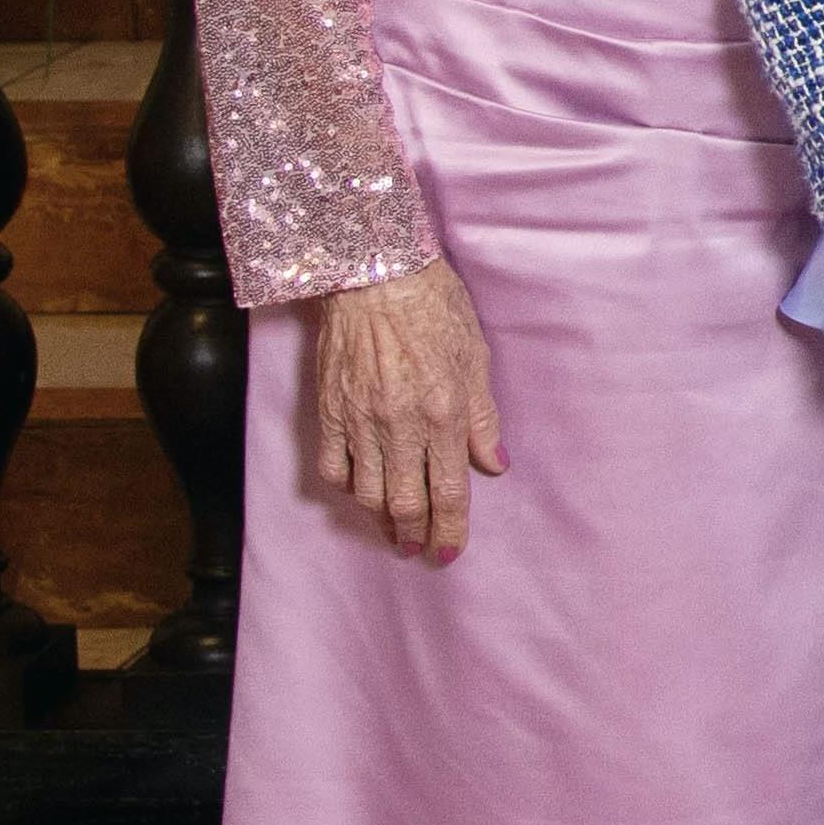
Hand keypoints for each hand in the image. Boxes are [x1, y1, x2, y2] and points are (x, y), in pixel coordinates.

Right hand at [315, 257, 504, 562]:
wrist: (374, 272)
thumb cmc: (433, 306)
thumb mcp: (475, 356)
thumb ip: (483, 418)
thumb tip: (494, 465)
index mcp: (444, 411)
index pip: (450, 490)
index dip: (451, 529)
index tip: (450, 552)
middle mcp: (401, 423)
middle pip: (405, 502)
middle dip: (416, 534)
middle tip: (420, 548)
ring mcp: (360, 418)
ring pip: (367, 492)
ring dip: (382, 519)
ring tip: (393, 529)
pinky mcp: (329, 408)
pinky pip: (332, 465)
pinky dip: (346, 486)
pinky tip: (359, 489)